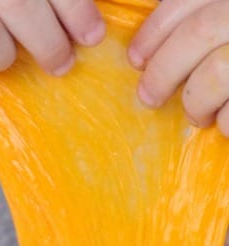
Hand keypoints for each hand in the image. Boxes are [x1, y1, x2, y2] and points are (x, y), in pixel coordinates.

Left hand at [127, 0, 228, 136]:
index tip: (135, 59)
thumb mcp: (222, 21)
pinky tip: (223, 124)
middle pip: (198, 33)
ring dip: (195, 102)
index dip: (154, 30)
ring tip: (197, 115)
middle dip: (163, 71)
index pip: (186, 1)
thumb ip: (196, 29)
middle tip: (148, 98)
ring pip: (215, 73)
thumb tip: (147, 53)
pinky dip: (224, 122)